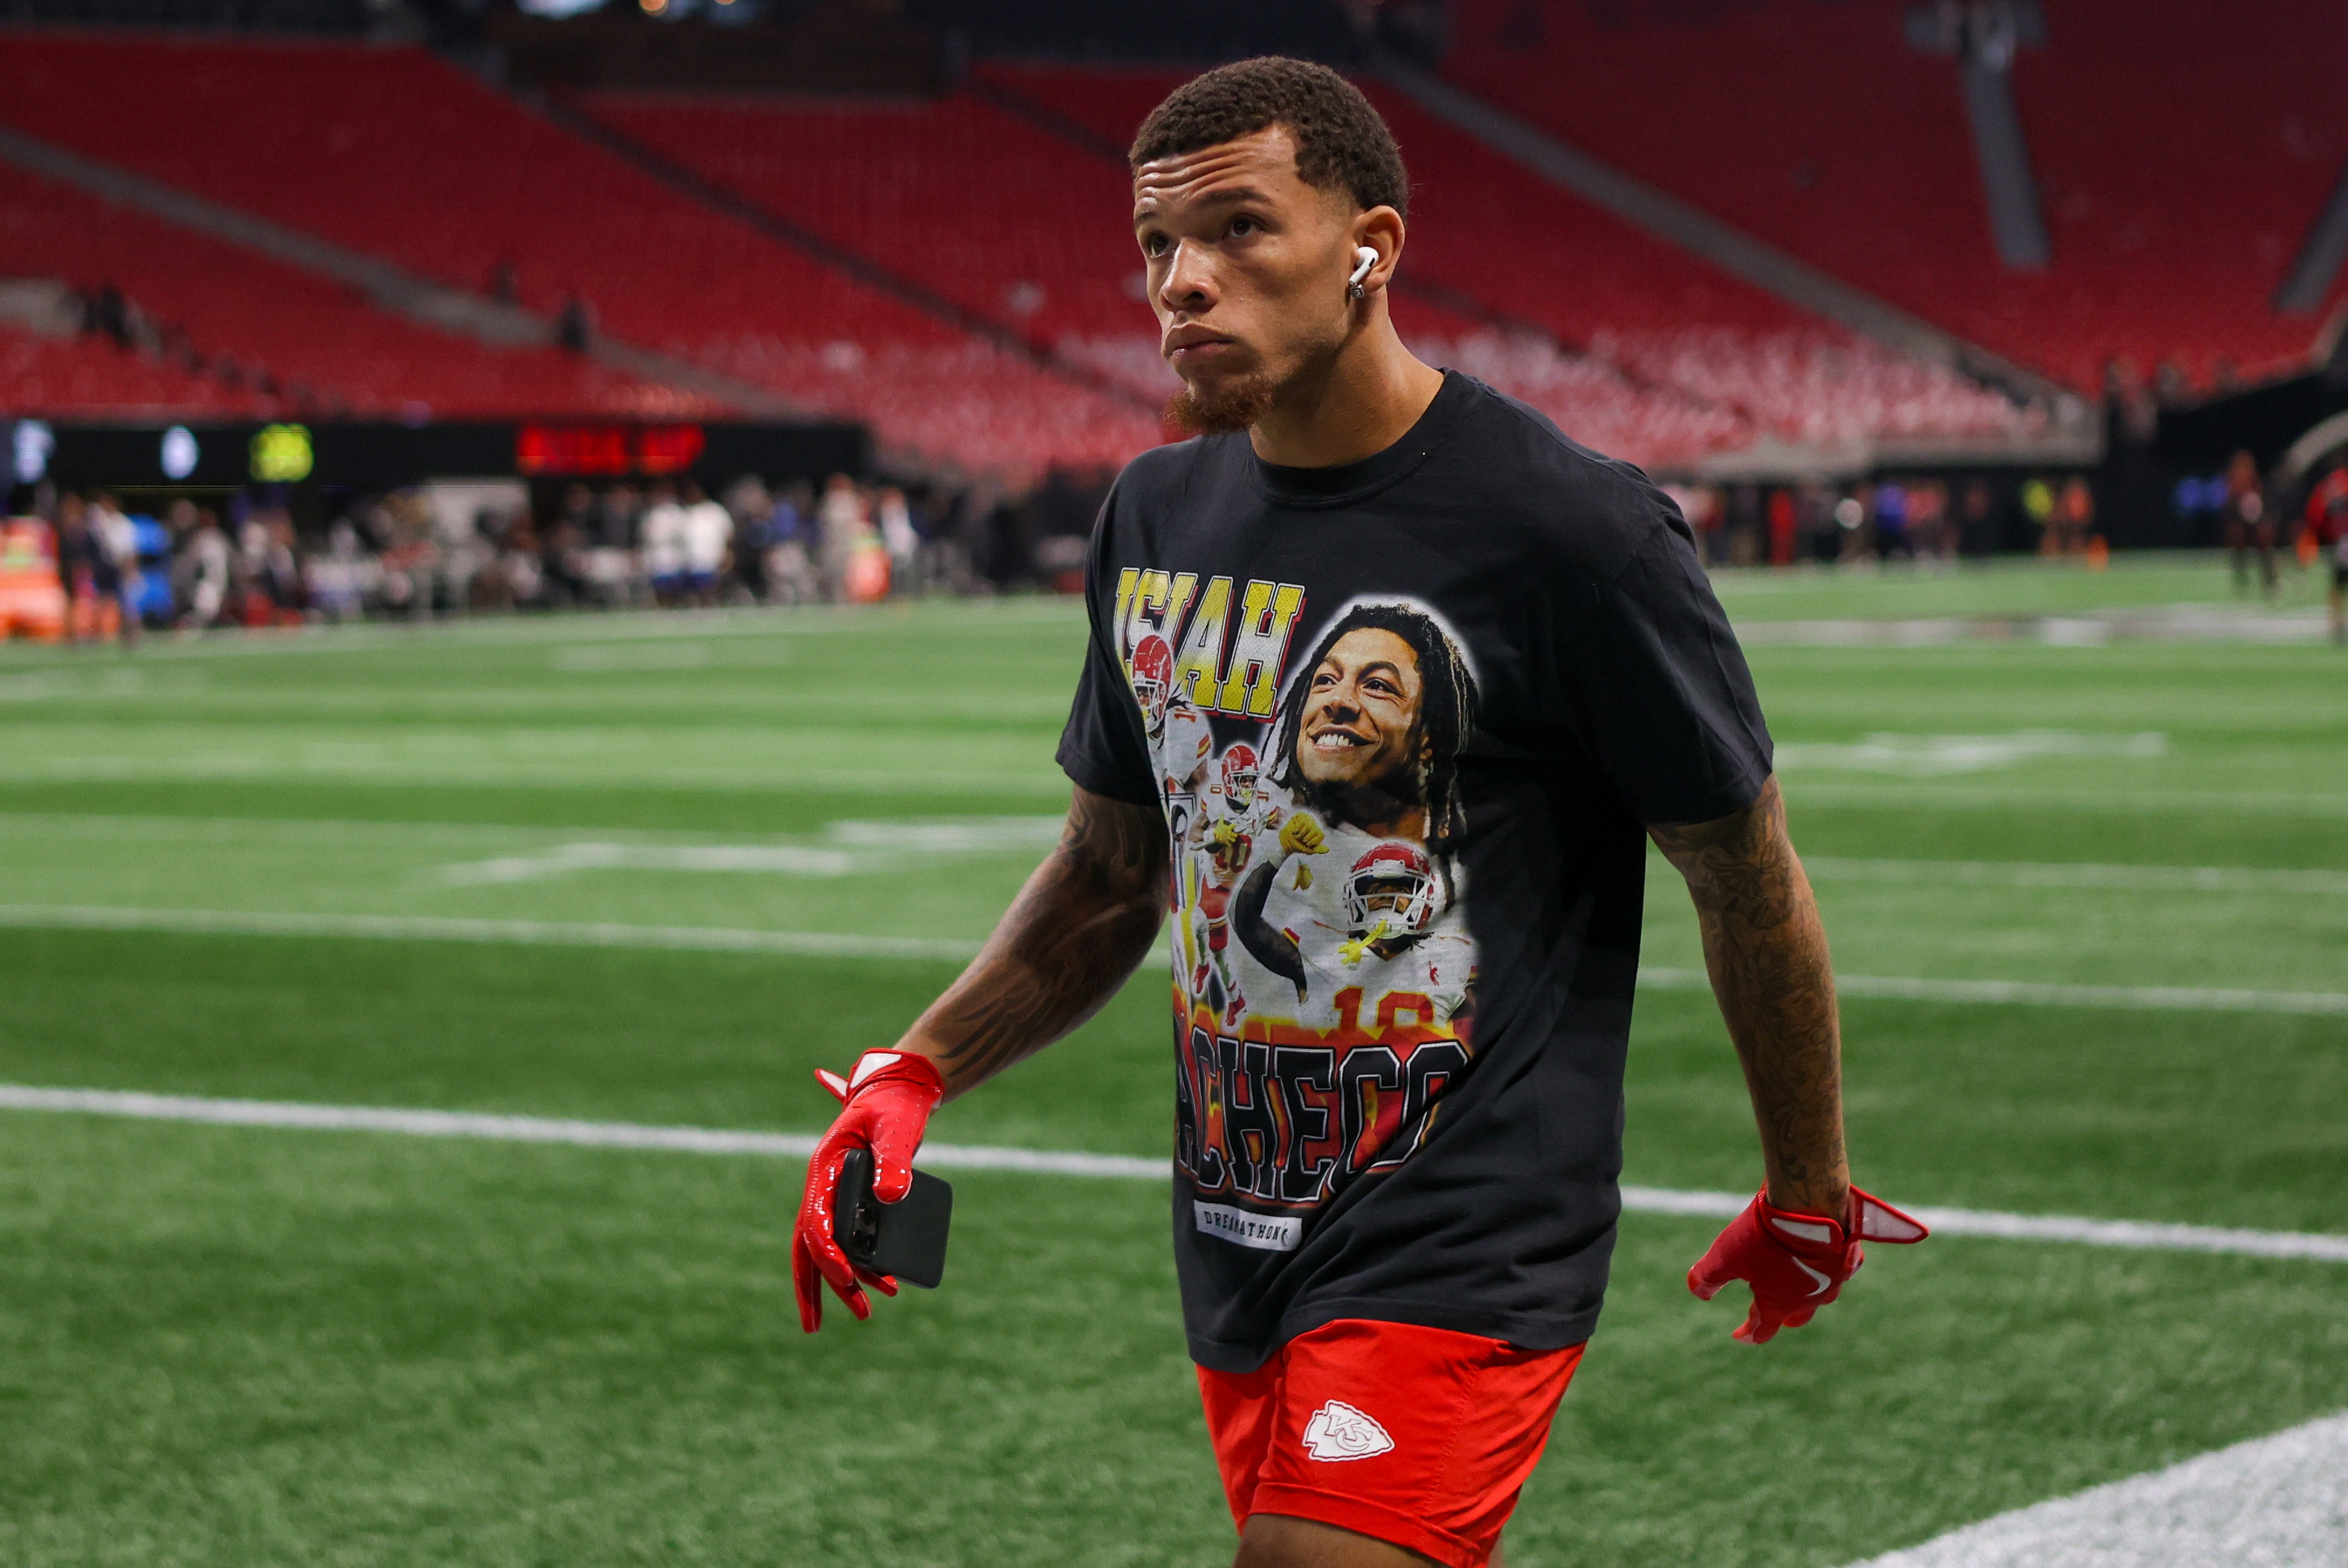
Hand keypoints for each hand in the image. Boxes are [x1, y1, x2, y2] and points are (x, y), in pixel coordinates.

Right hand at [792, 1049, 945, 1332]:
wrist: (904, 1092)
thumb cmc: (896, 1106)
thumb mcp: (897, 1128)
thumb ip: (895, 1160)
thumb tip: (891, 1198)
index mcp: (825, 1169)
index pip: (816, 1223)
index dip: (829, 1255)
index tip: (848, 1279)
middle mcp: (824, 1186)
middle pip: (807, 1246)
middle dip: (812, 1287)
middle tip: (814, 1328)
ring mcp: (838, 1195)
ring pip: (828, 1249)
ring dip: (842, 1282)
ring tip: (864, 1313)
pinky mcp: (856, 1200)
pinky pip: (852, 1240)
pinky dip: (864, 1264)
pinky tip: (883, 1281)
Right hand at [1277, 814, 1325, 857]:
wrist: (1286, 843)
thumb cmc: (1297, 845)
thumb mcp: (1308, 849)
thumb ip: (1317, 849)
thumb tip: (1327, 849)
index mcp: (1317, 831)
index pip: (1321, 834)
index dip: (1314, 841)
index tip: (1307, 844)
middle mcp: (1314, 824)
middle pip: (1315, 830)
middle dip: (1307, 838)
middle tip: (1302, 840)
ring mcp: (1307, 818)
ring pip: (1309, 826)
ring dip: (1301, 834)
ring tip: (1297, 835)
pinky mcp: (1300, 815)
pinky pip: (1302, 822)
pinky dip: (1298, 828)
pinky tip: (1295, 830)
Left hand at [1687, 1186, 1926, 1343]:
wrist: (1808, 1203)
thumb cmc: (1764, 1234)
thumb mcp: (1726, 1256)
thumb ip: (1708, 1277)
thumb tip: (1698, 1293)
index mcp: (1780, 1304)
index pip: (1763, 1329)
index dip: (1748, 1334)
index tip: (1739, 1336)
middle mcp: (1811, 1298)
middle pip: (1797, 1317)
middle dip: (1784, 1318)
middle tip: (1776, 1318)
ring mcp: (1834, 1280)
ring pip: (1822, 1295)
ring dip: (1808, 1293)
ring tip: (1799, 1286)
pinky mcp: (1849, 1257)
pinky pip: (1843, 1269)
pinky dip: (1832, 1269)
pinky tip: (1828, 1260)